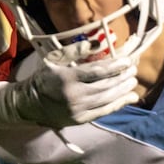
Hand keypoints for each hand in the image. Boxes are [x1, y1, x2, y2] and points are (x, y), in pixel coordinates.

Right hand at [0, 52, 137, 128]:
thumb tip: (97, 43)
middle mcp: (73, 95)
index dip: (116, 66)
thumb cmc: (44, 77)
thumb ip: (75, 50)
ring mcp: (77, 110)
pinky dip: (119, 104)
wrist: (29, 104)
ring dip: (123, 90)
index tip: (128, 60)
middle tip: (134, 69)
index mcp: (67, 78)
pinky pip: (104, 112)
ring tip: (133, 81)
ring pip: (107, 99)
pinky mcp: (80, 120)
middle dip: (122, 77)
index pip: (98, 72)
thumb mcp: (54, 58)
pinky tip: (130, 98)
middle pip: (105, 86)